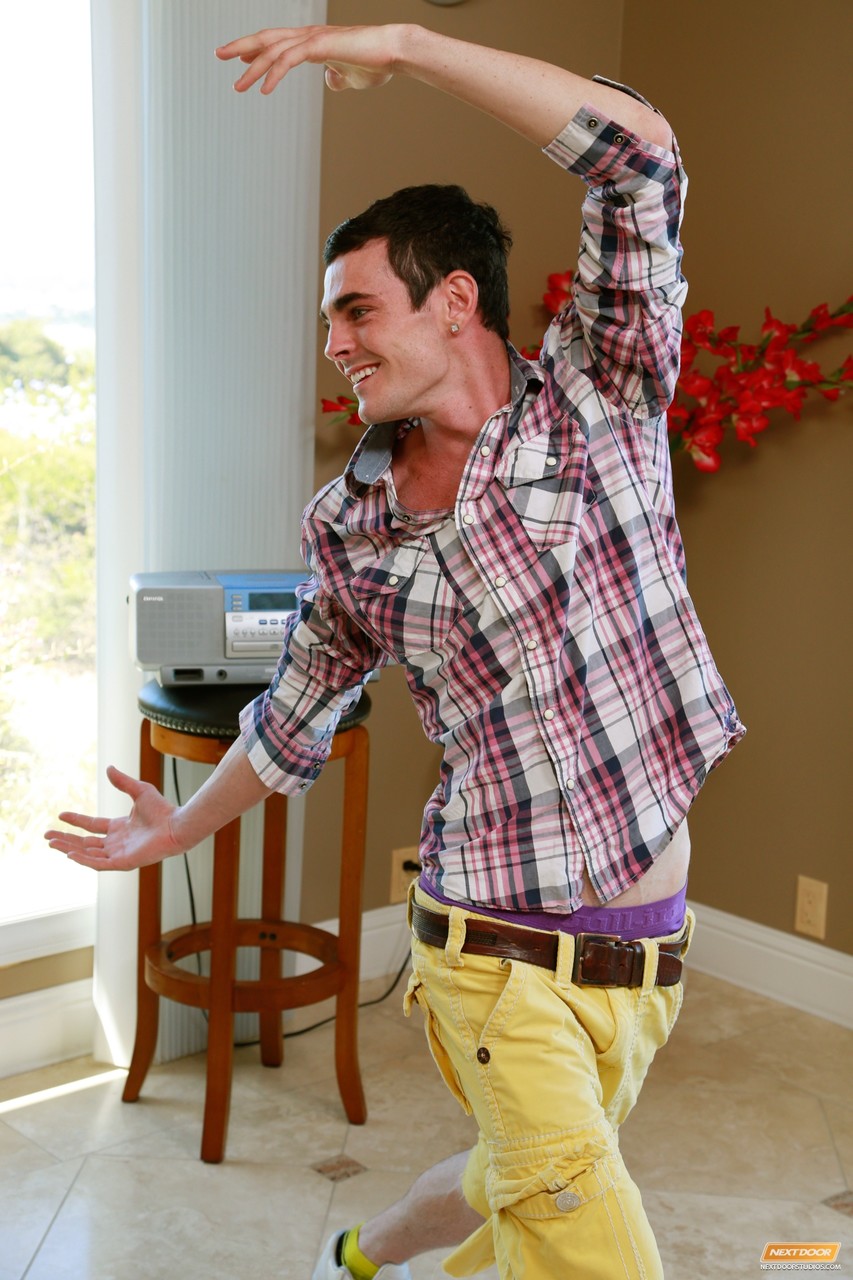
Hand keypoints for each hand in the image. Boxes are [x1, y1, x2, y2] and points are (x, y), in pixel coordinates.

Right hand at [44, 766, 183, 871]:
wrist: (176, 824)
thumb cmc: (163, 809)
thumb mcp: (139, 790)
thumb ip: (123, 782)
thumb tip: (109, 768)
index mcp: (120, 828)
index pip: (92, 826)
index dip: (76, 821)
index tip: (60, 815)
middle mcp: (117, 843)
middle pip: (85, 843)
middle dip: (65, 839)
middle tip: (47, 836)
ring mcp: (119, 854)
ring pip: (88, 854)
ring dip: (70, 849)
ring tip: (52, 844)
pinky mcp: (123, 862)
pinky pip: (99, 864)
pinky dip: (83, 859)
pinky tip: (69, 853)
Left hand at [215, 23, 402, 95]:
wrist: (394, 52)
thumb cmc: (377, 63)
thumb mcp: (353, 76)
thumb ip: (339, 77)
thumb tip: (331, 81)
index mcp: (313, 41)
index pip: (277, 43)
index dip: (256, 49)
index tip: (239, 57)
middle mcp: (308, 35)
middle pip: (267, 39)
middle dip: (241, 47)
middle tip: (218, 54)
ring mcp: (313, 38)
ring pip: (273, 50)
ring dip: (252, 68)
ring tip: (237, 85)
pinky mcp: (319, 46)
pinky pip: (289, 60)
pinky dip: (273, 74)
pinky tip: (263, 89)